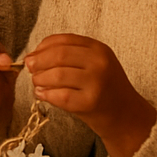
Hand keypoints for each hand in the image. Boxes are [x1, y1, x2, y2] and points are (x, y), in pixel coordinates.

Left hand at [27, 33, 156, 156]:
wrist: (126, 116)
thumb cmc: (104, 88)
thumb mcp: (93, 64)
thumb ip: (69, 55)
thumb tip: (33, 56)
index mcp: (99, 49)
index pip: (63, 40)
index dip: (42, 47)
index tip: (33, 55)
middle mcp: (99, 63)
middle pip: (58, 55)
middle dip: (38, 61)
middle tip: (29, 69)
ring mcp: (96, 83)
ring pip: (56, 75)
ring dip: (39, 79)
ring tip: (37, 83)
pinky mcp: (90, 103)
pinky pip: (60, 96)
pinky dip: (46, 94)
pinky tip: (42, 94)